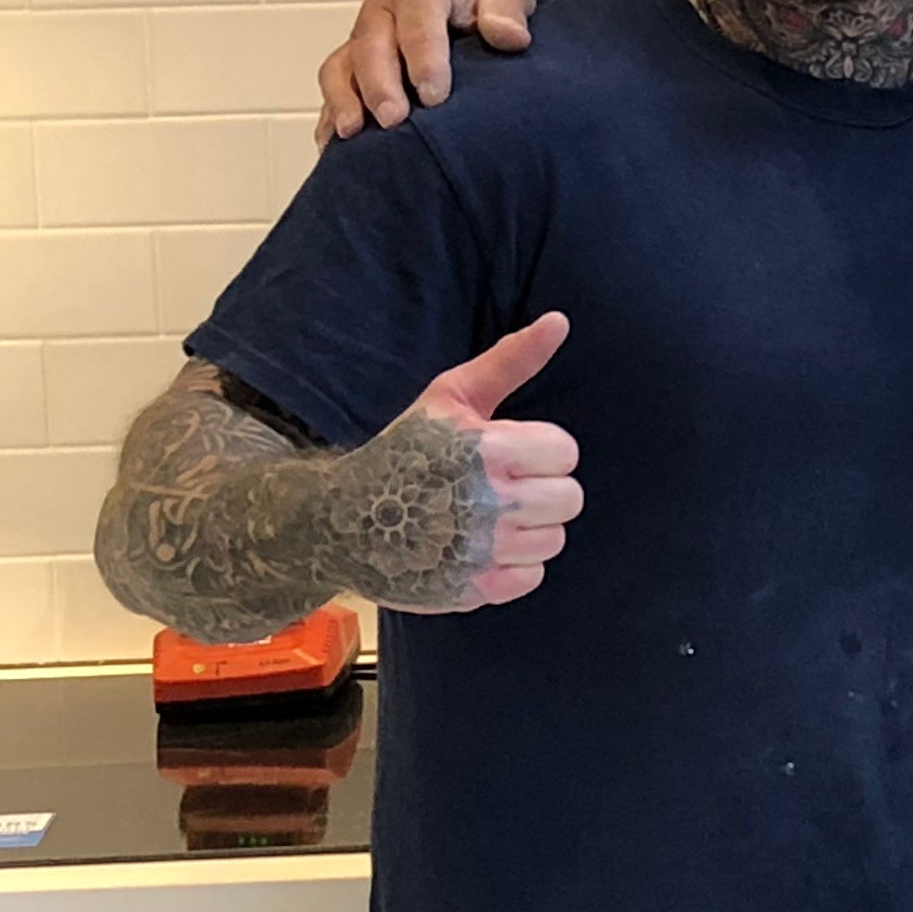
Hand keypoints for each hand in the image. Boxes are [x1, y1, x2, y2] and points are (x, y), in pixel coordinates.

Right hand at [316, 0, 539, 141]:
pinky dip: (332, 115)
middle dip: (380, 85)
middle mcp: (384, 12)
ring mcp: (363, 38)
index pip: (418, 18)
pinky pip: (333, 88)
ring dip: (345, 100)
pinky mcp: (353, 64)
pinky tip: (334, 147)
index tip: (435, 96)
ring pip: (341, 66)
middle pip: (371, 46)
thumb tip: (510, 37)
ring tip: (354, 133)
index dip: (424, 58)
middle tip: (394, 120)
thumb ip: (506, 11)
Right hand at [341, 311, 584, 611]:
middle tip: (505, 485)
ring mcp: (482, 552)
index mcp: (486, 450)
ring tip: (491, 516)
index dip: (541, 448)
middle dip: (542, 487)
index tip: (511, 451)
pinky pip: (532, 577)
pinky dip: (514, 565)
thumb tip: (560, 321)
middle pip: (570, 499)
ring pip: (554, 539)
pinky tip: (482, 546)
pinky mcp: (473, 591)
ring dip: (530, 528)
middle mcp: (488, 504)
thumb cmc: (404, 449)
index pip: (565, 452)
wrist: (342, 520)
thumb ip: (511, 361)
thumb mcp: (452, 397)